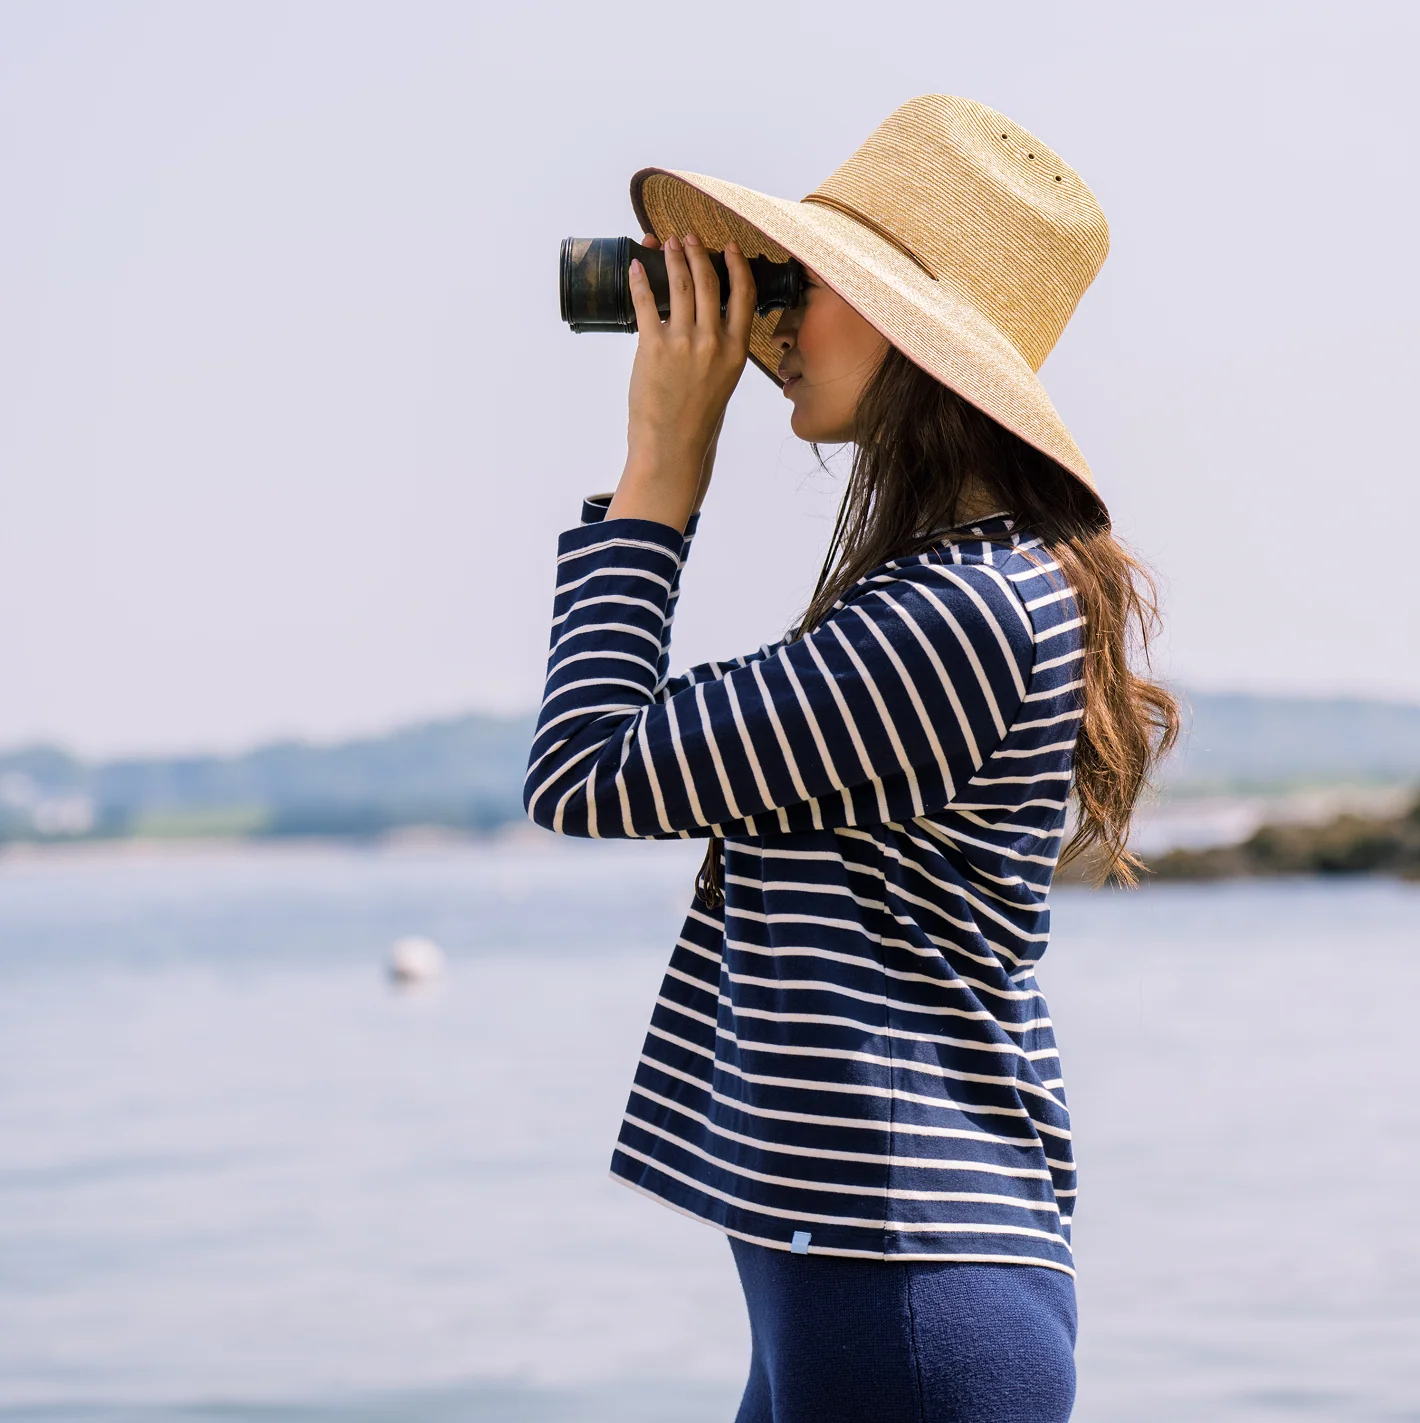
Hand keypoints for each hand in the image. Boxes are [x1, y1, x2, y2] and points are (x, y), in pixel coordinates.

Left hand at [606, 231, 753, 531]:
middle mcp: (713, 341)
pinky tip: (637, 267)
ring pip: (679, 285)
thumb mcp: (722, 382)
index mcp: (736, 350)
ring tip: (665, 244)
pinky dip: (640, 280)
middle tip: (687, 238)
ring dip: (672, 258)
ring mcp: (683, 343)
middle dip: (697, 253)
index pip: (743, 295)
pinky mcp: (653, 347)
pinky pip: (645, 302)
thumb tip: (704, 322)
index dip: (736, 265)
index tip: (728, 248)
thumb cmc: (697, 421)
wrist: (673, 447)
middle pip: (708, 282)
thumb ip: (719, 350)